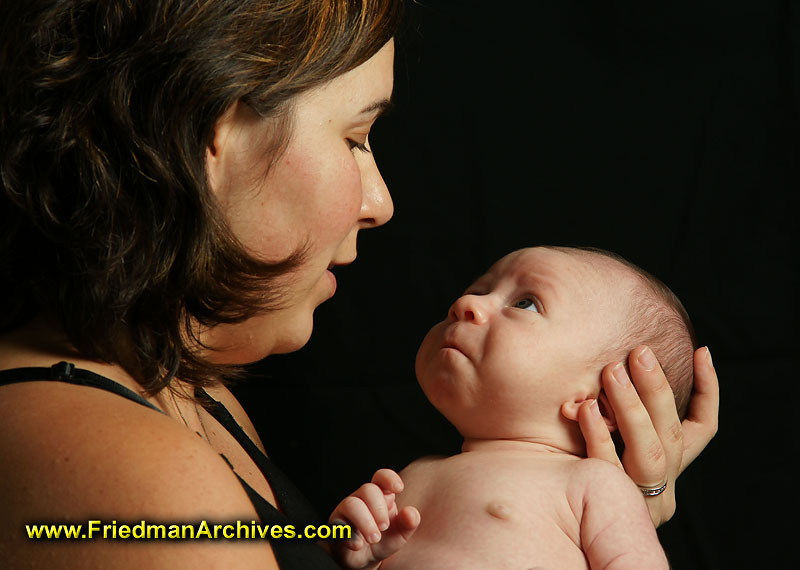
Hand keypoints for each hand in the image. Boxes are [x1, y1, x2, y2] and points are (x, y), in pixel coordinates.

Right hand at [329, 468, 420, 569]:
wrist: (364, 560)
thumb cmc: (383, 540)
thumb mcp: (400, 533)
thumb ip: (409, 522)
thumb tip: (411, 512)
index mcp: (379, 496)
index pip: (381, 477)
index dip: (388, 478)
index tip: (399, 488)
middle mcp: (361, 499)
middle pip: (367, 489)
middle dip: (379, 508)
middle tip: (384, 527)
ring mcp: (345, 512)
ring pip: (351, 504)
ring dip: (365, 521)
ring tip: (374, 538)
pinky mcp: (335, 528)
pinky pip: (337, 525)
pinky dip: (348, 535)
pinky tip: (358, 545)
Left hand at [578, 345, 718, 525]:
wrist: (555, 529)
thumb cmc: (576, 469)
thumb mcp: (612, 441)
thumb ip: (619, 413)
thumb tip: (620, 360)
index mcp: (672, 468)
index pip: (702, 428)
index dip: (707, 391)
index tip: (701, 352)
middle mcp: (664, 487)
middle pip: (673, 435)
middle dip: (657, 389)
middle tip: (639, 353)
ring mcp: (641, 501)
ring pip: (649, 453)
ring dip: (632, 408)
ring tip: (612, 371)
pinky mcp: (612, 509)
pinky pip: (608, 468)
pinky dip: (598, 436)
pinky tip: (585, 409)